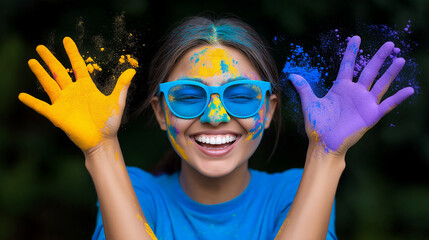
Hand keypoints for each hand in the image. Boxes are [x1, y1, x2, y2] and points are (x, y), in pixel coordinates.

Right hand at [19, 37, 134, 150]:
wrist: (103, 141)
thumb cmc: (110, 123)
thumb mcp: (117, 102)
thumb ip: (121, 86)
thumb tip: (132, 70)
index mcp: (86, 87)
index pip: (78, 66)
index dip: (72, 53)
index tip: (66, 40)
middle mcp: (73, 93)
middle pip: (59, 72)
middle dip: (50, 59)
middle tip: (40, 47)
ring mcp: (64, 103)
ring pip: (49, 84)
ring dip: (40, 73)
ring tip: (31, 61)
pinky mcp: (57, 115)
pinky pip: (42, 107)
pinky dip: (32, 101)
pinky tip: (21, 95)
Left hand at [290, 36, 413, 154]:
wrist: (323, 144)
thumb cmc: (316, 125)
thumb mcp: (310, 103)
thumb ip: (304, 88)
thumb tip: (292, 75)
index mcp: (340, 88)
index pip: (347, 65)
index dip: (351, 52)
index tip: (355, 38)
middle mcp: (355, 93)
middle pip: (369, 70)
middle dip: (379, 57)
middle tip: (389, 43)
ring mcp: (364, 103)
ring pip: (380, 84)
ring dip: (390, 73)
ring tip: (400, 60)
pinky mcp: (371, 116)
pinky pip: (387, 105)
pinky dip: (398, 98)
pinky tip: (409, 90)